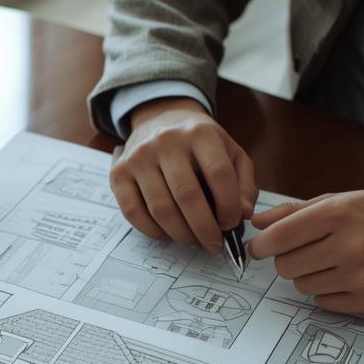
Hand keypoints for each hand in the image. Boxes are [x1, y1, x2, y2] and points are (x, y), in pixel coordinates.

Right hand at [110, 97, 257, 251]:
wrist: (159, 120)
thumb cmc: (199, 144)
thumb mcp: (230, 152)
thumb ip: (244, 183)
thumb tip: (245, 213)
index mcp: (200, 133)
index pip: (219, 174)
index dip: (229, 205)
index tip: (232, 223)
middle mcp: (166, 141)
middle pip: (187, 195)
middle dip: (204, 228)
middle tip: (213, 243)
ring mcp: (139, 157)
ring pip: (160, 208)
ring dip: (181, 234)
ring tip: (193, 240)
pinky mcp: (119, 173)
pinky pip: (133, 212)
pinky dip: (153, 231)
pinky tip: (167, 233)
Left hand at [247, 189, 363, 313]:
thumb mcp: (339, 200)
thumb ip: (294, 212)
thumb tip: (257, 224)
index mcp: (340, 214)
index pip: (280, 237)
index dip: (263, 244)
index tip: (261, 247)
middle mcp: (352, 246)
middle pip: (286, 266)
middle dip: (287, 259)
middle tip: (306, 250)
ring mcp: (363, 277)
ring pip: (302, 286)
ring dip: (308, 274)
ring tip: (332, 260)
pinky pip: (324, 303)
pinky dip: (327, 291)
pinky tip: (347, 275)